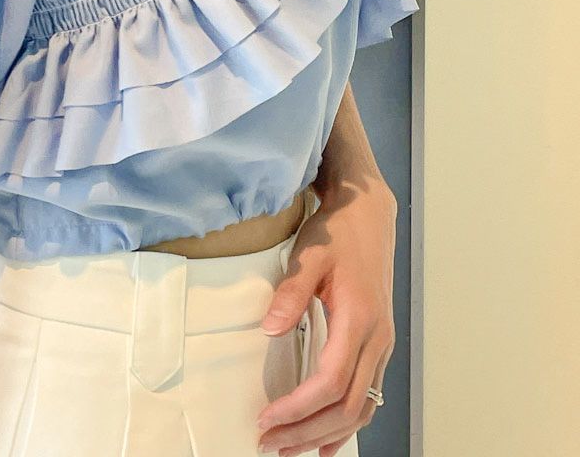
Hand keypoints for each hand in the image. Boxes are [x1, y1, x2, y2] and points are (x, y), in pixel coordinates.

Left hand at [255, 182, 397, 455]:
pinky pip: (367, 395)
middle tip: (271, 443)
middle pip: (347, 405)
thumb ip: (290, 293)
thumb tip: (270, 329)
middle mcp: (377, 338)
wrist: (368, 216)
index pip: (330, 380)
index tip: (268, 418)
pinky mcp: (378, 344)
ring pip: (361, 406)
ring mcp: (382, 344)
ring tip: (292, 447)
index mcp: (359, 318)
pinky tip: (327, 437)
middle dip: (308, 430)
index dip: (299, 407)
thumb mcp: (308, 255)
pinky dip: (347, 422)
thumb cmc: (339, 233)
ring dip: (327, 433)